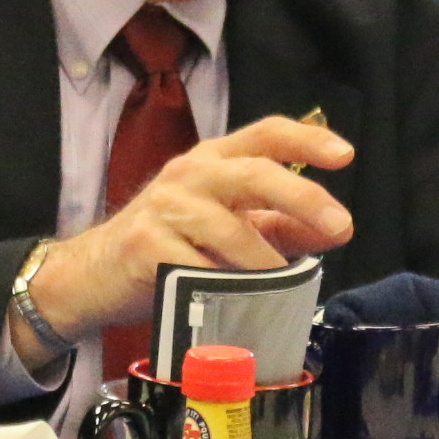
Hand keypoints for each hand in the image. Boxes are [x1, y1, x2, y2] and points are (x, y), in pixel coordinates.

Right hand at [15, 115, 352, 360]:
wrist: (93, 275)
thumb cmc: (170, 247)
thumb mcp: (228, 228)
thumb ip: (280, 226)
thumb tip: (337, 230)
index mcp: (214, 160)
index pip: (266, 133)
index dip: (307, 140)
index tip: (346, 155)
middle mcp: (189, 173)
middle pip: (255, 173)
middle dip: (303, 197)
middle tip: (340, 225)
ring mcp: (164, 207)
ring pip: (231, 230)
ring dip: (266, 264)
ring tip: (286, 288)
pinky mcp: (143, 245)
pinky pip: (198, 269)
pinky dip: (225, 290)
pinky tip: (238, 305)